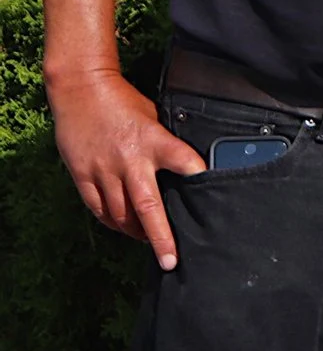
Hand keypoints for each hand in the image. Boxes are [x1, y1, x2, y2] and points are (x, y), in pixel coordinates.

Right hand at [48, 70, 203, 270]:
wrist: (81, 90)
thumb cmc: (123, 103)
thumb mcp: (155, 118)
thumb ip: (166, 144)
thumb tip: (185, 169)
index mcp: (155, 141)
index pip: (185, 162)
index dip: (199, 179)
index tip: (212, 198)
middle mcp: (130, 160)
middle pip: (148, 207)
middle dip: (160, 237)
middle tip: (170, 260)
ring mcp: (104, 171)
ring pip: (121, 214)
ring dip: (136, 232)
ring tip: (149, 242)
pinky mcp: (83, 175)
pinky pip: (99, 208)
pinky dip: (112, 222)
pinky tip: (123, 228)